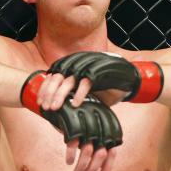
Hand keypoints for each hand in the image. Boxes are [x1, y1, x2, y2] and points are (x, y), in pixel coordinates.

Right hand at [21, 72, 121, 170]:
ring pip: (87, 151)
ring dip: (81, 166)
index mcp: (106, 128)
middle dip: (92, 169)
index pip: (112, 151)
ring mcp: (86, 125)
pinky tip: (68, 161)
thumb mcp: (86, 131)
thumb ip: (93, 144)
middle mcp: (99, 127)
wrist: (60, 100)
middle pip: (100, 154)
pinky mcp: (73, 123)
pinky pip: (73, 143)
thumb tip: (98, 163)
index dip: (108, 167)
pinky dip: (70, 154)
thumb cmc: (75, 118)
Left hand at [48, 51, 162, 102]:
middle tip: (45, 107)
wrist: (130, 79)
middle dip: (49, 93)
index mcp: (74, 64)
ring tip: (55, 107)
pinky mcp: (100, 71)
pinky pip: (87, 82)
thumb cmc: (108, 86)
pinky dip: (80, 93)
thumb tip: (57, 107)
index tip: (40, 103)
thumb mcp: (87, 90)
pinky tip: (75, 104)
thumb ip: (73, 93)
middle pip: (58, 77)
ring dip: (61, 94)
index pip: (54, 75)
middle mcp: (80, 62)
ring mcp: (90, 66)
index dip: (45, 88)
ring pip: (70, 79)